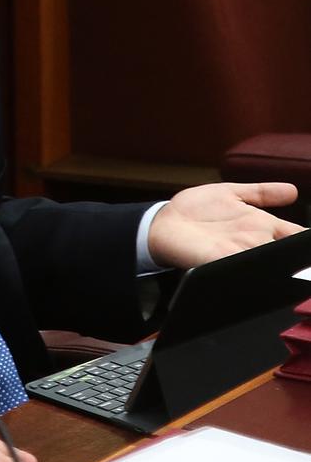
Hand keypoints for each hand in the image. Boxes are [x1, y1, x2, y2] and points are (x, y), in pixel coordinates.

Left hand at [148, 182, 303, 269]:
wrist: (164, 222)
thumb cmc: (197, 209)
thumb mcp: (232, 194)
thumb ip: (262, 192)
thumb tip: (293, 190)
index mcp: (262, 227)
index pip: (298, 238)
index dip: (309, 241)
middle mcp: (255, 244)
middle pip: (289, 254)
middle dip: (303, 262)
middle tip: (307, 262)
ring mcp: (239, 254)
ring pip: (271, 264)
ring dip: (285, 267)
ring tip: (301, 270)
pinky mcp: (219, 262)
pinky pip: (242, 270)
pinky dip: (255, 271)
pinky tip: (264, 268)